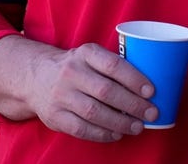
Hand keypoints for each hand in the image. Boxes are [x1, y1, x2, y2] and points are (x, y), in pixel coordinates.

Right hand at [0, 35, 156, 142]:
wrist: (36, 77)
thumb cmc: (76, 67)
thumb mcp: (90, 56)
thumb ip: (113, 65)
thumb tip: (150, 85)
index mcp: (84, 54)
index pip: (112, 65)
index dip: (134, 79)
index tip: (151, 91)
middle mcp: (71, 73)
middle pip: (106, 91)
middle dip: (133, 105)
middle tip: (152, 113)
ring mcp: (61, 95)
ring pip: (94, 112)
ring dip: (121, 122)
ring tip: (138, 126)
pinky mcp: (55, 116)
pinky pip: (82, 129)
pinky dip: (102, 134)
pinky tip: (116, 134)